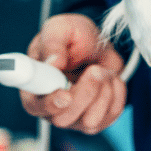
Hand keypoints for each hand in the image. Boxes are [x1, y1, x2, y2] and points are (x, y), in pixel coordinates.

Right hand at [20, 14, 126, 133]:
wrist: (97, 44)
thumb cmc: (73, 38)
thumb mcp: (60, 29)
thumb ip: (53, 44)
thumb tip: (53, 62)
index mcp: (34, 87)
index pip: (35, 106)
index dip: (50, 104)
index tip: (65, 94)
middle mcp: (52, 108)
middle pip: (64, 119)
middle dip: (85, 93)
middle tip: (94, 70)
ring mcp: (75, 117)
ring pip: (90, 122)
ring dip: (103, 91)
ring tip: (100, 69)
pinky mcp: (97, 119)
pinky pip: (111, 116)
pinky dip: (116, 92)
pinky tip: (108, 78)